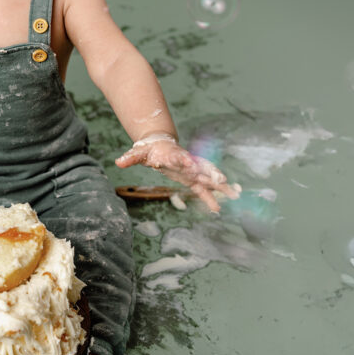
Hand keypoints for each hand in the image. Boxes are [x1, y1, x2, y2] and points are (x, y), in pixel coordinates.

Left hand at [115, 135, 239, 213]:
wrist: (159, 146)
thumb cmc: (149, 150)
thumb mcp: (138, 153)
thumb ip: (130, 158)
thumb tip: (118, 162)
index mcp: (173, 155)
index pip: (180, 158)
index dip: (185, 162)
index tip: (192, 166)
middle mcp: (186, 162)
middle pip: (201, 167)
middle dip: (212, 173)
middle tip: (223, 180)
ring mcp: (192, 171)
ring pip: (208, 178)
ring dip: (220, 186)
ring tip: (234, 194)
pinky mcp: (192, 179)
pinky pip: (203, 190)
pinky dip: (211, 198)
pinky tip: (219, 208)